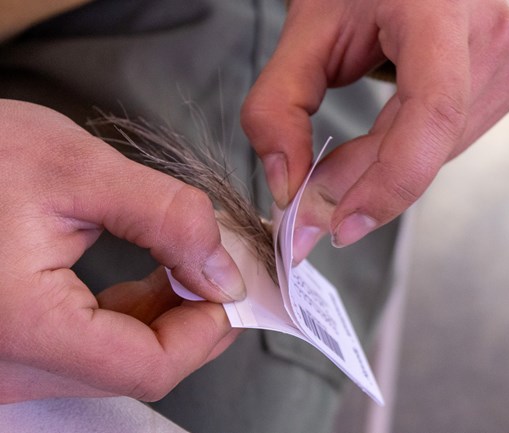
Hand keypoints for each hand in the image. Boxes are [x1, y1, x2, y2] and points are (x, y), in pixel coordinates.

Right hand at [0, 100, 244, 402]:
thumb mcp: (78, 169)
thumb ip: (166, 218)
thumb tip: (223, 271)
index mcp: (22, 326)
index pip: (147, 366)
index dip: (207, 328)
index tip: (235, 286)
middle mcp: (9, 365)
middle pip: (137, 368)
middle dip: (196, 318)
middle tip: (226, 268)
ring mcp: (10, 363)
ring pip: (120, 360)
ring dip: (171, 315)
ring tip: (195, 263)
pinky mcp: (17, 347)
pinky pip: (94, 346)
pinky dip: (137, 315)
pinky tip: (157, 277)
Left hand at [241, 0, 508, 261]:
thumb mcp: (304, 33)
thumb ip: (277, 108)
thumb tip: (288, 186)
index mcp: (440, 10)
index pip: (432, 111)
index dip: (389, 181)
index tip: (339, 223)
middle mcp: (488, 36)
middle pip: (425, 143)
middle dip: (360, 187)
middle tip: (307, 210)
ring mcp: (505, 63)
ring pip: (436, 155)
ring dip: (376, 177)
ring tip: (333, 167)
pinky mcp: (501, 85)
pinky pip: (445, 147)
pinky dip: (399, 162)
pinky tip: (370, 151)